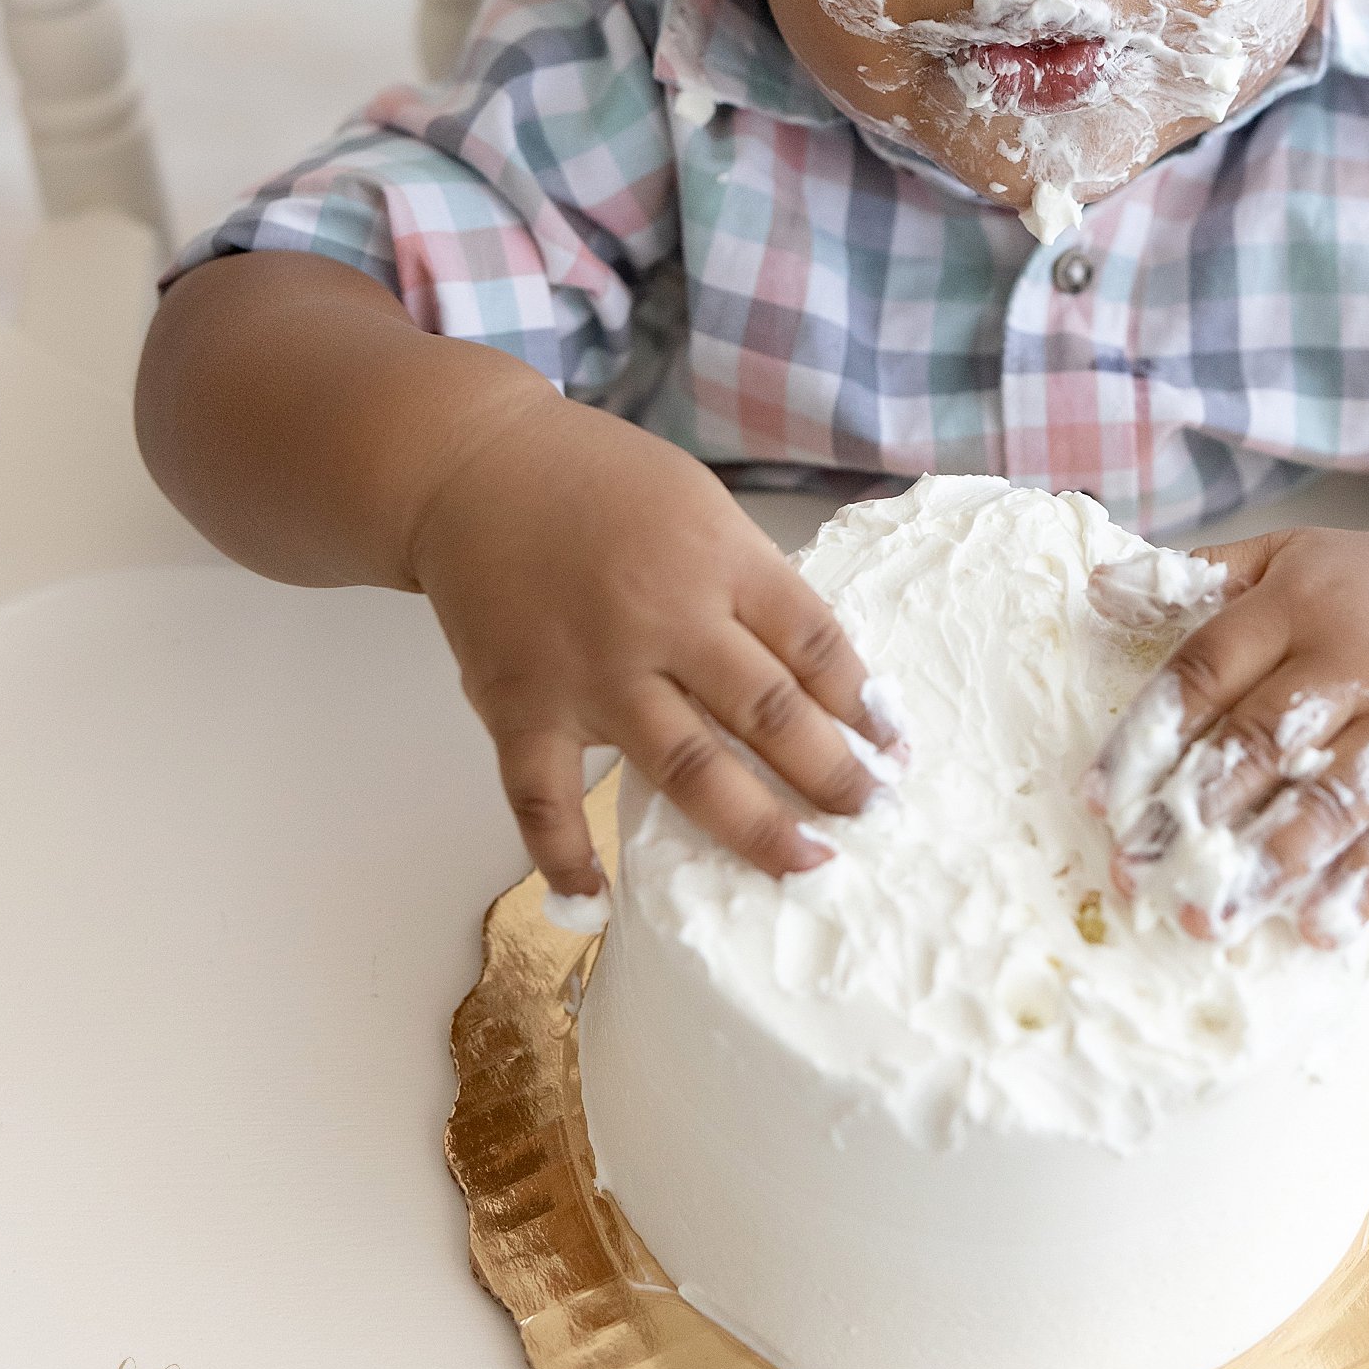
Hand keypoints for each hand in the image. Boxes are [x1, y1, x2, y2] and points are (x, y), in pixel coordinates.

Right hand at [406, 402, 896, 901]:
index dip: (863, 703)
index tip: (894, 747)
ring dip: (754, 825)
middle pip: (769, 713)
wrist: (474, 466)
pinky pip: (545, 799)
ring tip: (806, 865)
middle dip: (832, 774)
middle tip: (872, 815)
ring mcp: (592, 671)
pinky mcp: (520, 706)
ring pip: (688, 767)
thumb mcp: (700, 505)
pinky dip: (568, 855)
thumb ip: (749, 583)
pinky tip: (599, 902)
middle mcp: (664, 619)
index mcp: (719, 559)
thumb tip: (818, 675)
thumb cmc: (598, 481)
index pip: (815, 644)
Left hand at [1084, 525, 1368, 948]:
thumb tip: (1098, 588)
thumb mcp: (1288, 557)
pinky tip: (1315, 927)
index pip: (1205, 672)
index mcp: (1295, 604)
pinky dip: (1361, 885)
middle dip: (1193, 814)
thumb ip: (1195, 578)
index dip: (1146, 738)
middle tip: (1136, 874)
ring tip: (1209, 916)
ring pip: (1332, 796)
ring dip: (1268, 862)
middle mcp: (1351, 658)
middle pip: (1261, 740)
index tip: (1097, 800)